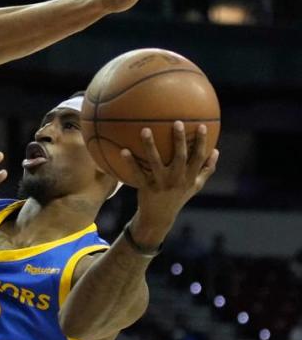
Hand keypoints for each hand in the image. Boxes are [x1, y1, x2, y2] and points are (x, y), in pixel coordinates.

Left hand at [122, 121, 218, 243]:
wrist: (159, 217)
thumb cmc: (178, 197)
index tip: (202, 125)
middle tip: (177, 122)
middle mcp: (177, 180)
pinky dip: (130, 162)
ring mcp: (161, 184)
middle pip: (180, 157)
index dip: (202, 142)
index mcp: (190, 178)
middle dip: (179, 140)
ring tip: (145, 130)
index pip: (199, 157)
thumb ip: (206, 169)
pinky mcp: (146, 188)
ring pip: (156, 162)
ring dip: (150, 146)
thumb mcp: (195, 186)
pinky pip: (137, 173)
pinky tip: (123, 150)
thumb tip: (216, 151)